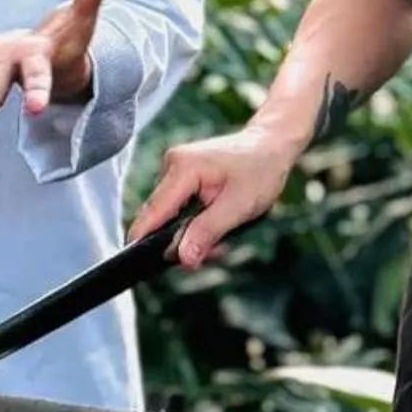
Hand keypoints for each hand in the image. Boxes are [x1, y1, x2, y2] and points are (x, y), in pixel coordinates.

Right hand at [129, 125, 301, 267]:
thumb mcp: (239, 207)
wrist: (271, 146)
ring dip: (192, 233)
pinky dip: (195, 222)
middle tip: (215, 253)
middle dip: (182, 240)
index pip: (154, 211)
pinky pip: (179, 207)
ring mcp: (175, 168)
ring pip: (170, 215)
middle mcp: (172, 164)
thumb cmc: (261, 171)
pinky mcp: (182, 175)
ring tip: (222, 241)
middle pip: (161, 216)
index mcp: (183, 167)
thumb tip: (182, 258)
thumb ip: (207, 232)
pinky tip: (216, 224)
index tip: (140, 265)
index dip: (145, 240)